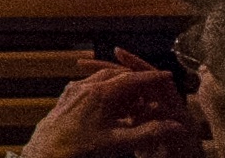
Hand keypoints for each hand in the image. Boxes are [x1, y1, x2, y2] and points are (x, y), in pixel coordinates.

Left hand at [18, 58, 196, 157]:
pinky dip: (105, 94)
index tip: (167, 75)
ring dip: (119, 87)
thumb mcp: (119, 143)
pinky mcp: (65, 98)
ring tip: (133, 100)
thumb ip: (149, 133)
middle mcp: (85, 86)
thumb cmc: (83, 148)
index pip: (132, 79)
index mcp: (101, 93)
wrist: (47, 152)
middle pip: (116, 76)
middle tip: (152, 88)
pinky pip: (89, 88)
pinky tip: (111, 109)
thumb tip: (176, 126)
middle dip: (136, 81)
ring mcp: (73, 90)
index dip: (151, 77)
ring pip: (101, 81)